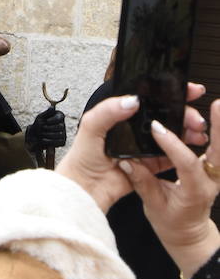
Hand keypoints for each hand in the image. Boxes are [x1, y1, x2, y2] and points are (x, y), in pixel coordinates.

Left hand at [25, 106, 66, 153]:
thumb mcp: (40, 118)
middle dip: (50, 128)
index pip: (61, 117)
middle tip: (42, 128)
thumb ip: (47, 113)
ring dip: (49, 134)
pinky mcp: (62, 141)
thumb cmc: (38, 125)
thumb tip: (53, 107)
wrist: (34, 137)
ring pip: (60, 134)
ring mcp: (63, 133)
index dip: (54, 119)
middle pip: (61, 126)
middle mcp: (63, 124)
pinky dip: (50, 141)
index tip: (46, 121)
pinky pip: (60, 142)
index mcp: (59, 116)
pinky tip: (43, 139)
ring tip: (41, 134)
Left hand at [57, 84, 208, 213]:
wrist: (85, 188)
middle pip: (164, 116)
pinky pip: (169, 157)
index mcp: (121, 113)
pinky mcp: (150, 165)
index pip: (148, 98)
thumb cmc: (83, 156)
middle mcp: (134, 128)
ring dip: (186, 131)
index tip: (185, 90)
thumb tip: (131, 100)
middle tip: (194, 117)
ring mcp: (143, 147)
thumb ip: (108, 110)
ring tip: (196, 131)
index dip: (167, 92)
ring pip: (170, 135)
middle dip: (183, 113)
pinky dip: (180, 152)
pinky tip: (189, 147)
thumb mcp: (90, 125)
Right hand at [120, 97, 219, 278]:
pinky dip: (216, 131)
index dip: (172, 145)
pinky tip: (213, 115)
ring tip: (216, 104)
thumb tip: (127, 162)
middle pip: (218, 151)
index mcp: (195, 192)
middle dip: (218, 127)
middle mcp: (209, 181)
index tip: (157, 128)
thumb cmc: (172, 224)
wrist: (189, 234)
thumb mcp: (154, 207)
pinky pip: (217, 148)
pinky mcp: (212, 167)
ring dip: (219, 126)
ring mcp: (214, 174)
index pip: (187, 164)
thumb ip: (143, 182)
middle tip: (216, 105)